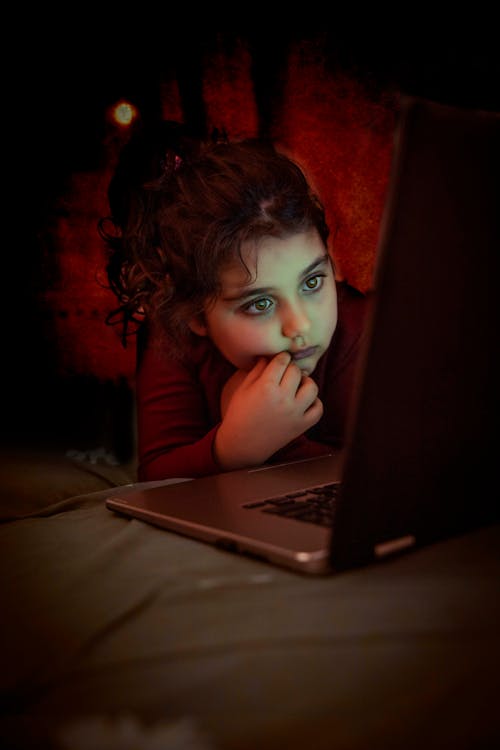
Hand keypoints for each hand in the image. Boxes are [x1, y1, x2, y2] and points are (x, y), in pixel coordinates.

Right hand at [214, 352, 322, 470]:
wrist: (242, 444)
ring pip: (312, 387)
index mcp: (266, 387)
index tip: (279, 359)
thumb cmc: (239, 413)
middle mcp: (283, 399)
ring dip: (306, 382)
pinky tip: (304, 401)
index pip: (281, 361)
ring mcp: (294, 413)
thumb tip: (269, 355)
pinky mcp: (301, 426)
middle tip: (285, 372)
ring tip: (297, 384)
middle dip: (291, 368)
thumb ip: (257, 370)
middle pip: (296, 371)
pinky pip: (318, 409)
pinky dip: (314, 402)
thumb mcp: (243, 388)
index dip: (281, 357)